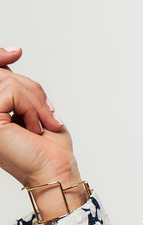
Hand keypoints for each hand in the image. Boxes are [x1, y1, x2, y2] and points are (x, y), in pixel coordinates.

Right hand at [0, 46, 80, 187]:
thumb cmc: (48, 149)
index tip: (17, 52)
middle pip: (1, 76)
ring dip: (36, 102)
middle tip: (49, 114)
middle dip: (31, 89)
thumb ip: (18, 86)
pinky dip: (32, 108)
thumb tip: (10, 53)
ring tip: (45, 124)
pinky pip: (12, 92)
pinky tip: (36, 129)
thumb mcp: (34, 108)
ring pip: (8, 83)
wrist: (55, 173)